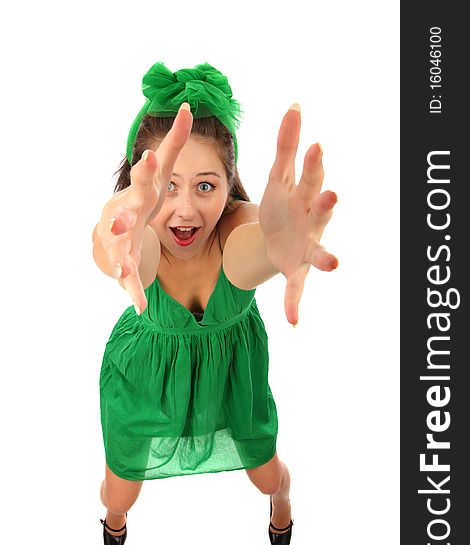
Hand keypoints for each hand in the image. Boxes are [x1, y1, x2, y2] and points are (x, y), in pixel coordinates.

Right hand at [94, 102, 192, 311]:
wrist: (118, 222)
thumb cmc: (145, 193)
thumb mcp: (160, 170)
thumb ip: (174, 142)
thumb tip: (187, 105)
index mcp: (140, 193)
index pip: (143, 180)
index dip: (145, 170)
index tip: (148, 158)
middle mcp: (125, 215)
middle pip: (122, 218)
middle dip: (121, 220)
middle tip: (121, 222)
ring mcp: (120, 241)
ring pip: (119, 252)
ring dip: (121, 261)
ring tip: (125, 272)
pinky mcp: (124, 263)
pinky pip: (128, 279)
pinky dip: (134, 292)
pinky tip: (140, 308)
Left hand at [258, 105, 337, 325]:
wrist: (278, 237)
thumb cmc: (284, 202)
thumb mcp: (278, 176)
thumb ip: (285, 144)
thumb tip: (294, 104)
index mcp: (305, 195)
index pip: (310, 176)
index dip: (313, 163)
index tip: (315, 144)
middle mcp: (313, 221)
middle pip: (320, 211)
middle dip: (325, 204)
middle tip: (331, 196)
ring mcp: (307, 247)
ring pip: (319, 252)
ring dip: (325, 258)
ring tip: (334, 264)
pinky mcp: (296, 270)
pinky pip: (297, 288)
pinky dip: (295, 303)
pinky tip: (293, 321)